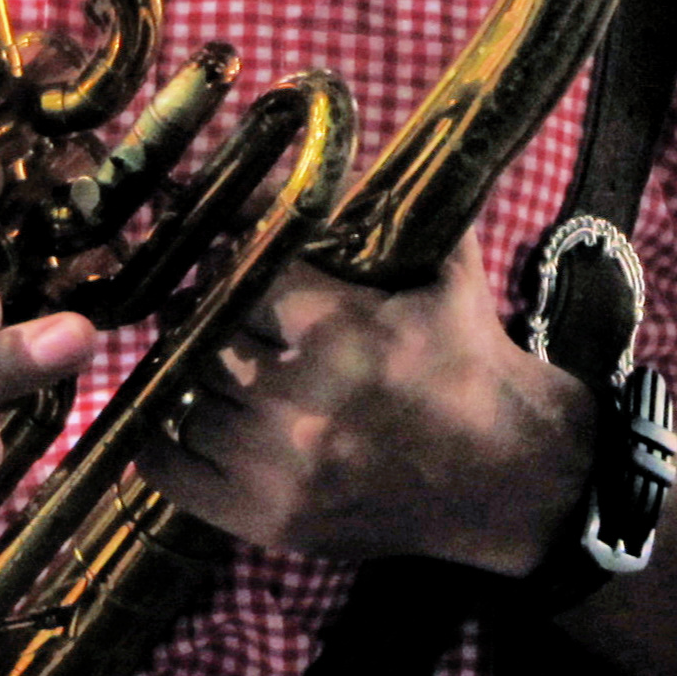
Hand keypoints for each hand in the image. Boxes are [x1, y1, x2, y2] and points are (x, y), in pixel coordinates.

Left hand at [135, 229, 590, 576]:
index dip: (232, 256)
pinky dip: (163, 439)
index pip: (242, 274)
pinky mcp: (266, 522)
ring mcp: (279, 470)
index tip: (230, 250)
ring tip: (205, 356)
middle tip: (211, 301)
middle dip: (206, 313)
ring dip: (190, 375)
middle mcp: (302, 403)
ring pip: (183, 401)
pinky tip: (181, 415)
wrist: (513, 477)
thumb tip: (342, 154)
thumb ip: (398, 211)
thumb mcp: (446, 275)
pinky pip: (171, 471)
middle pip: (203, 337)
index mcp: (344, 333)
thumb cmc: (474, 365)